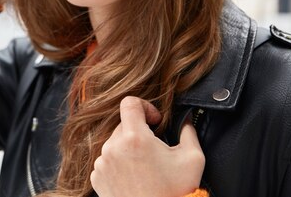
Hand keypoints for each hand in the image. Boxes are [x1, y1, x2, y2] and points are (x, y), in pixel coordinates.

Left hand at [90, 97, 204, 196]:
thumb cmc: (175, 192)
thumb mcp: (193, 158)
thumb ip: (188, 131)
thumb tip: (185, 120)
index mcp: (134, 138)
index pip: (129, 103)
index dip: (145, 106)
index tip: (155, 121)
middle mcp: (113, 147)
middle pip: (123, 125)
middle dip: (140, 132)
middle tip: (155, 150)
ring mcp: (102, 163)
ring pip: (115, 143)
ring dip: (128, 149)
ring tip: (144, 167)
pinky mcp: (97, 177)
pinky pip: (107, 160)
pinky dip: (119, 164)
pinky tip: (134, 177)